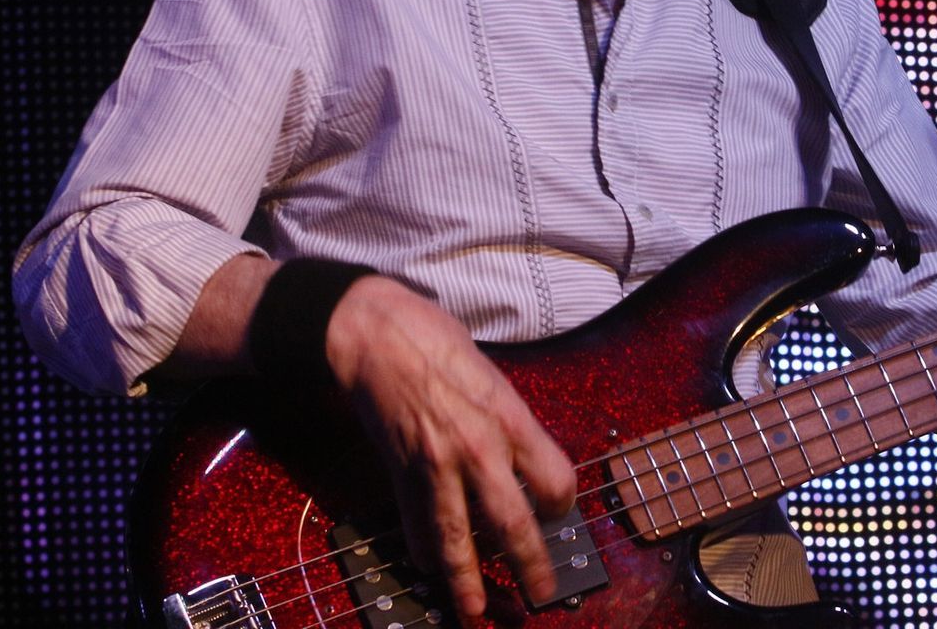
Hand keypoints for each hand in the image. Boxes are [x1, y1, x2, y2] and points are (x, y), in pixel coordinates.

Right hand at [324, 276, 576, 619]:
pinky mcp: (401, 473)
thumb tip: (528, 463)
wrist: (375, 335)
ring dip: (468, 579)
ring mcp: (435, 466)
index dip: (561, 503)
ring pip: (457, 538)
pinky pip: (416, 524)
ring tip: (477, 609)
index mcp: (508, 417)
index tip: (557, 510)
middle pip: (513, 522)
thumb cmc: (437, 343)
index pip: (554, 479)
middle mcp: (476, 447)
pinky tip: (431, 565)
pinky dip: (425, 549)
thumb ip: (513, 423)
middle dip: (530, 565)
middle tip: (541, 593)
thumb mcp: (494, 377)